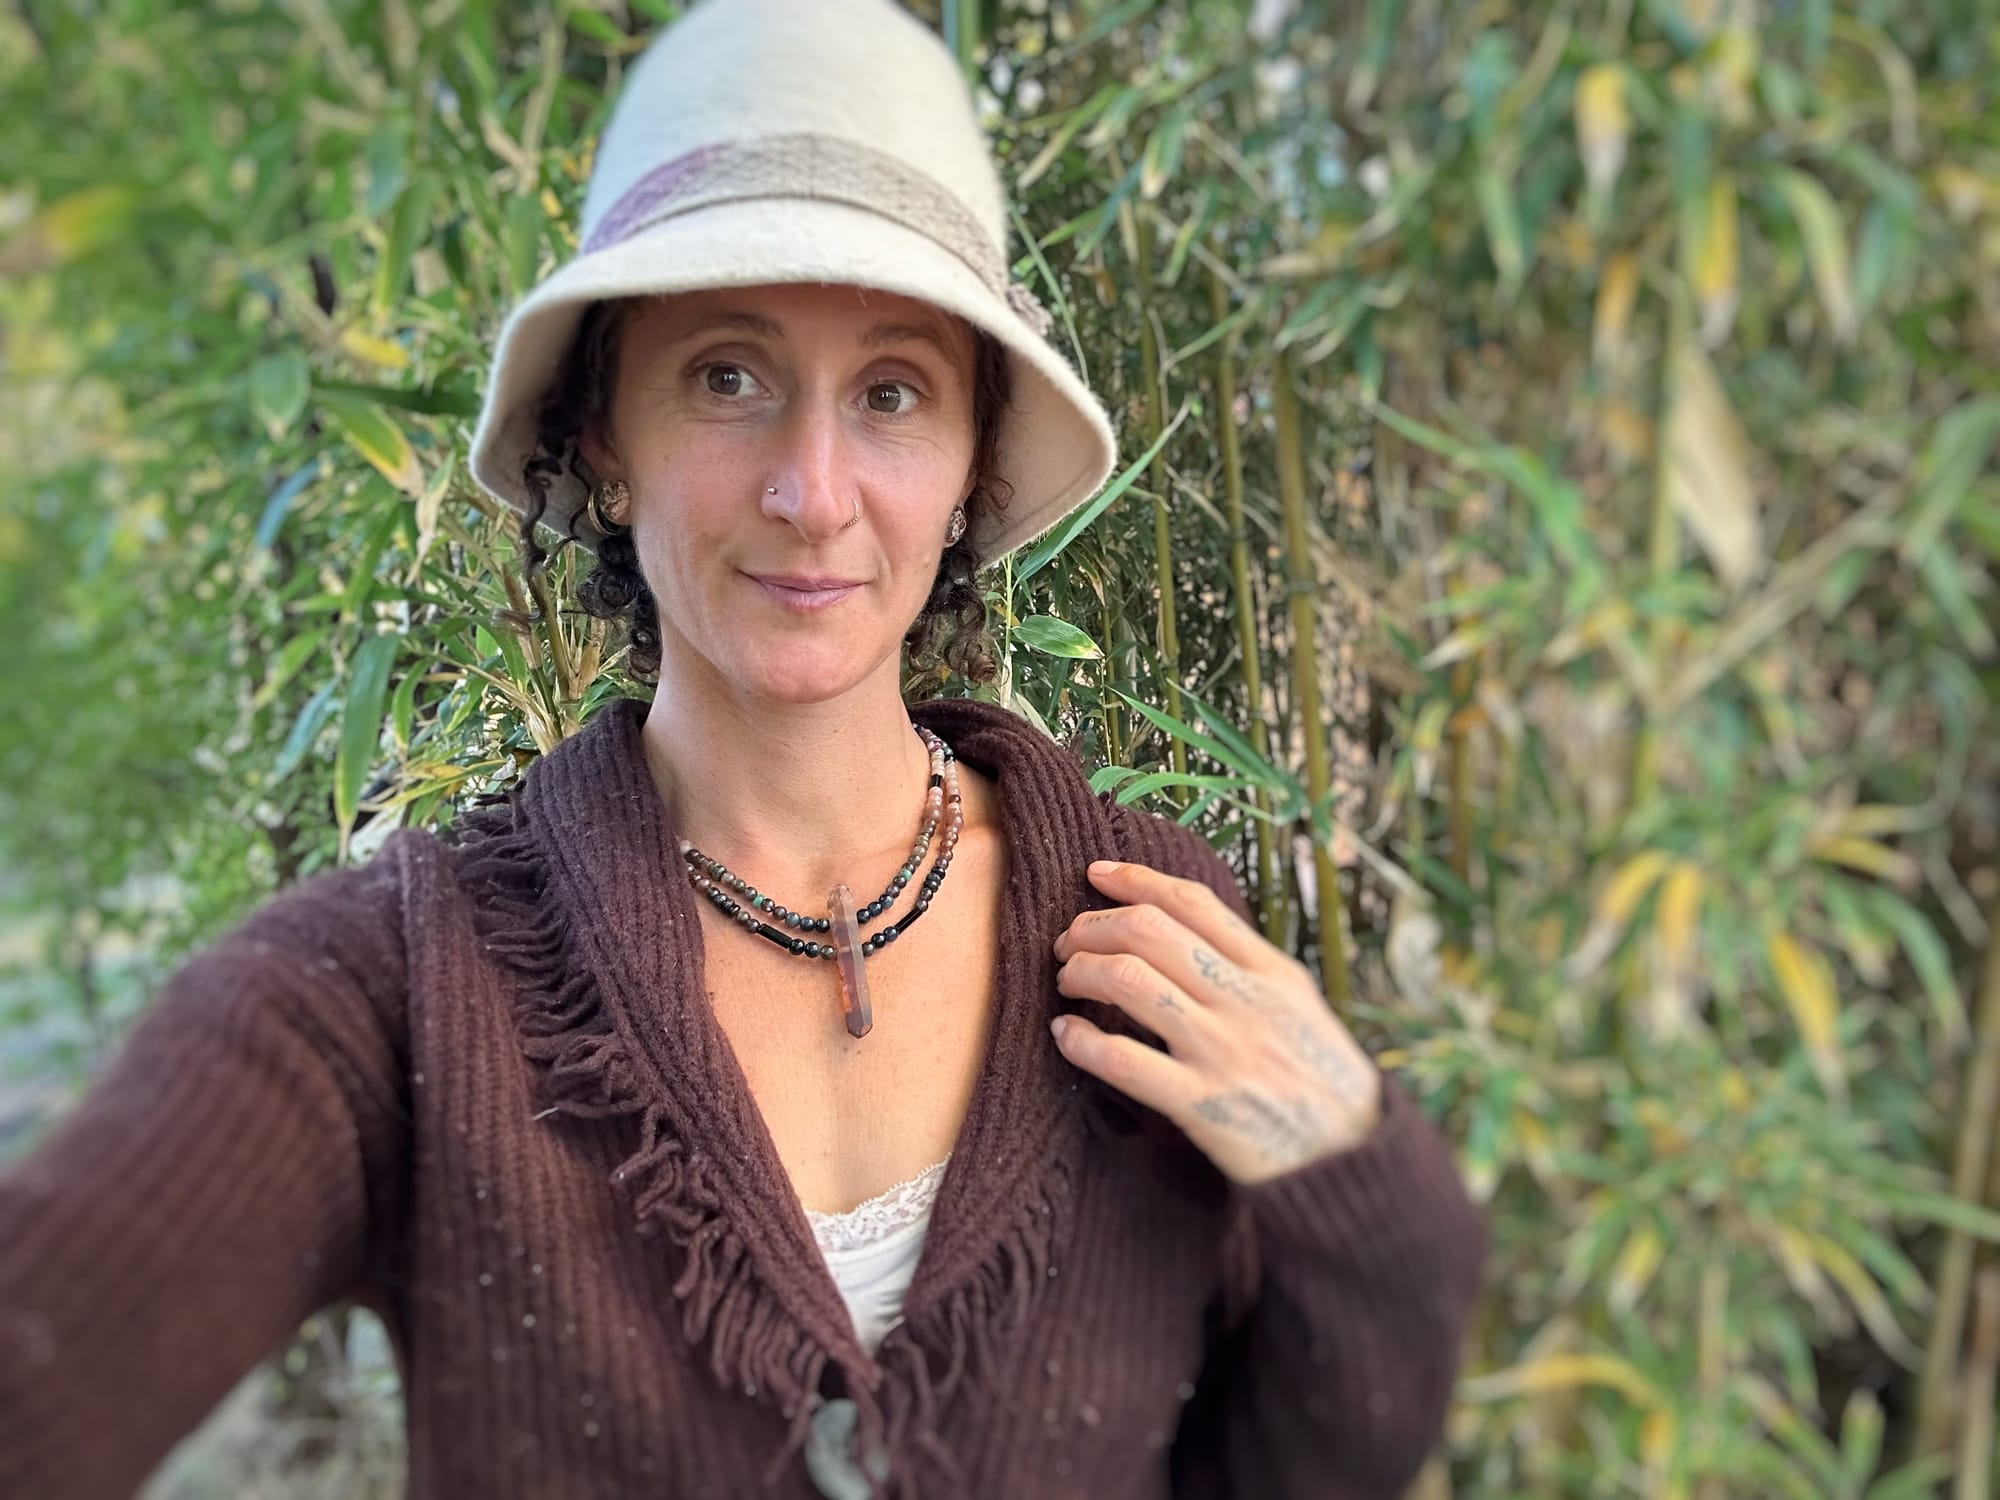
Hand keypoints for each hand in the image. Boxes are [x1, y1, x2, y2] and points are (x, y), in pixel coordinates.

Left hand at [1050, 859, 1382, 1186]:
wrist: (1351, 1157)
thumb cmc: (1317, 1076)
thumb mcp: (1298, 1005)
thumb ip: (1246, 966)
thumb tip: (1178, 926)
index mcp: (1270, 971)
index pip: (1192, 902)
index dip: (1135, 879)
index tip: (1097, 874)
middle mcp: (1245, 1001)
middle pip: (1148, 931)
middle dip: (1093, 927)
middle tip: (1069, 943)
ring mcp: (1223, 1051)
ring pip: (1129, 980)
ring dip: (1082, 972)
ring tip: (1068, 981)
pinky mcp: (1202, 1104)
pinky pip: (1123, 1060)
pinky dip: (1081, 1039)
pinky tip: (1067, 1034)